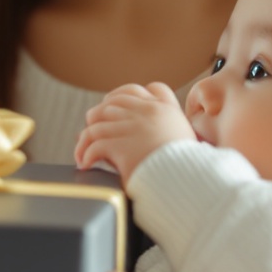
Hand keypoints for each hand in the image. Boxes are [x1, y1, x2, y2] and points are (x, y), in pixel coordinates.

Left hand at [74, 82, 194, 184]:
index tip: (116, 105)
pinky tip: (86, 164)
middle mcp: (149, 112)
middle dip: (101, 113)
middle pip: (115, 101)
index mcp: (167, 109)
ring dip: (86, 137)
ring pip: (98, 122)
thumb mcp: (186, 139)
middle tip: (94, 128)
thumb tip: (146, 135)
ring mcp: (134, 126)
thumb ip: (168, 130)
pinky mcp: (121, 145)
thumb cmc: (187, 169)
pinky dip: (85, 154)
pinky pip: (94, 144)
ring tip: (83, 150)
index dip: (129, 94)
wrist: (187, 183)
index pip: (148, 88)